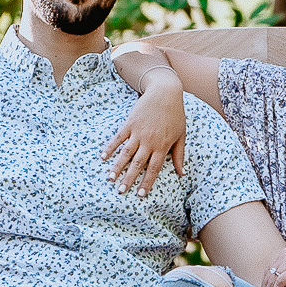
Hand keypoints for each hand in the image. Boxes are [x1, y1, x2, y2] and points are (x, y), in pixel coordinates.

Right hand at [103, 71, 186, 196]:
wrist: (165, 92)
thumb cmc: (175, 114)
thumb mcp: (181, 135)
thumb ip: (179, 155)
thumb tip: (182, 174)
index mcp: (162, 146)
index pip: (154, 169)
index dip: (147, 182)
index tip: (140, 194)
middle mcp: (149, 141)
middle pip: (138, 164)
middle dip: (129, 179)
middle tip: (120, 192)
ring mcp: (138, 132)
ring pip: (126, 153)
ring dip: (117, 167)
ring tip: (110, 179)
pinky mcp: (130, 123)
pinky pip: (118, 138)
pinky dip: (110, 147)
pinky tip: (103, 157)